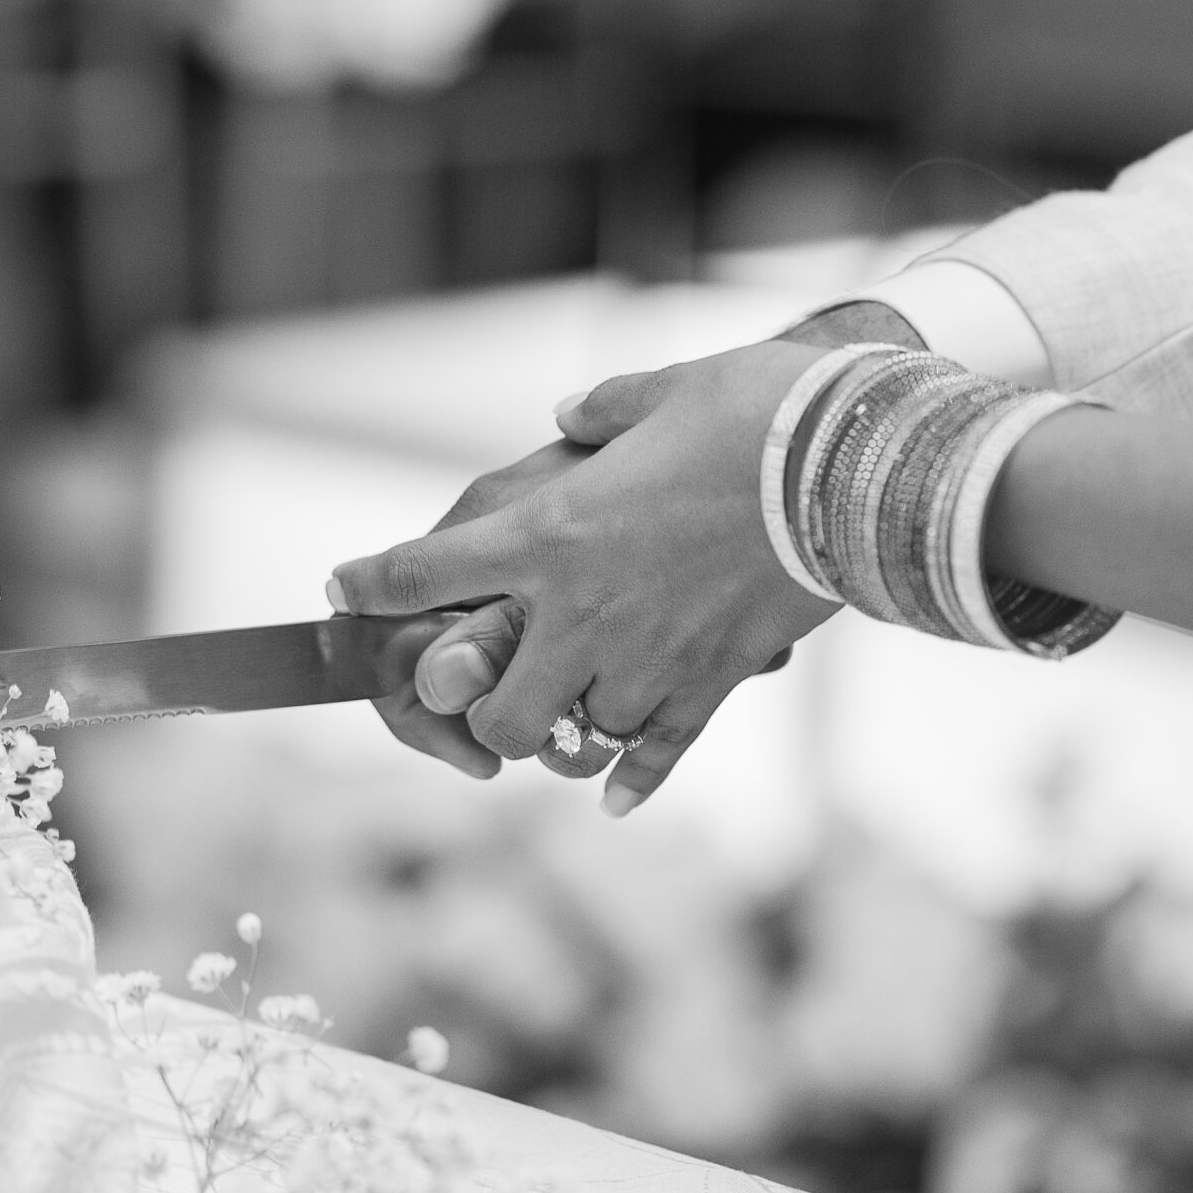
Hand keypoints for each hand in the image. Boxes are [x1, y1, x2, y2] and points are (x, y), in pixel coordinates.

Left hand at [333, 338, 842, 816]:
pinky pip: (658, 756)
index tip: (340, 592)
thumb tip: (572, 418)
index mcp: (552, 535)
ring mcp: (649, 661)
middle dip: (482, 710)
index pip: (428, 574)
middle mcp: (583, 614)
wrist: (853, 470)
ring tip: (571, 712)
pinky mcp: (713, 683)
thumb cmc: (757, 413)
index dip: (371, 585)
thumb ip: (603, 412)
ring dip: (563, 731)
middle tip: (493, 687)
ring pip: (573, 741)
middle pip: (496, 711)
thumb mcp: (664, 390)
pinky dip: (631, 781)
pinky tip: (612, 801)